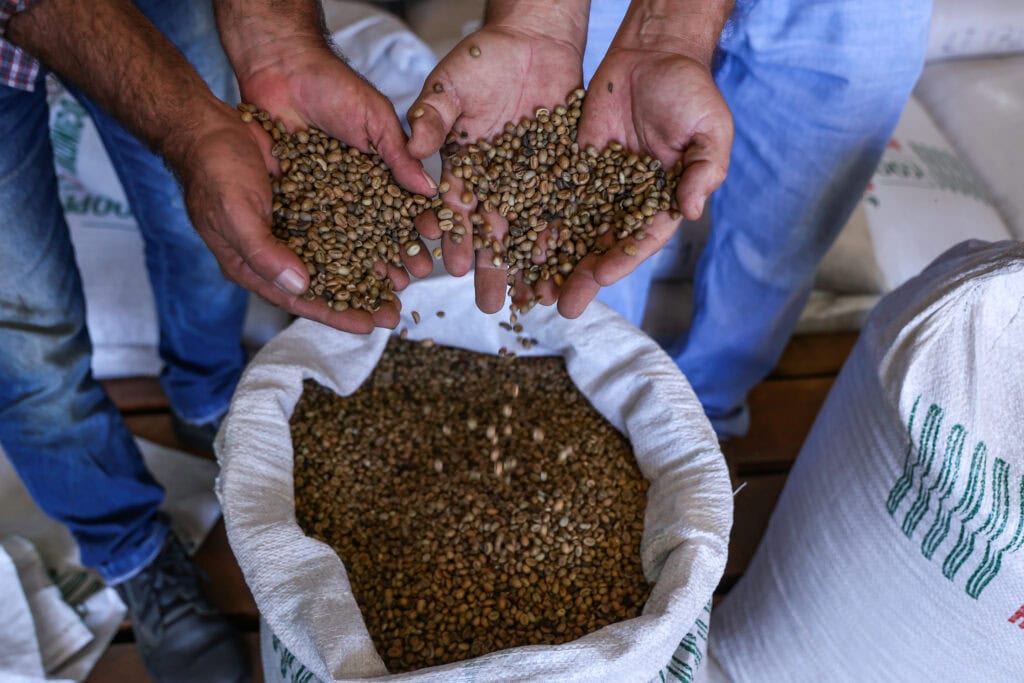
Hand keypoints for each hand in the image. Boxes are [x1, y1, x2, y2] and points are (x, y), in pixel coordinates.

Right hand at [187, 47, 438, 332]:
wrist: (209, 125)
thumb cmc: (212, 171)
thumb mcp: (235, 214)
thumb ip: (264, 252)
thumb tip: (301, 285)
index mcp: (254, 265)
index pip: (299, 299)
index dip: (334, 314)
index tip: (368, 325)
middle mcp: (277, 251)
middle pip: (324, 284)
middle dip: (359, 298)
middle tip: (394, 312)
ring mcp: (292, 226)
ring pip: (337, 255)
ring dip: (368, 268)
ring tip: (400, 280)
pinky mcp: (306, 201)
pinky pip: (340, 222)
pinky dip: (364, 232)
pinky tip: (389, 238)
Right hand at [406, 26, 583, 312]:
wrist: (532, 41)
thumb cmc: (480, 60)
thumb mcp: (448, 86)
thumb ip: (432, 116)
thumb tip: (413, 146)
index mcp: (460, 171)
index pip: (455, 212)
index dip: (455, 240)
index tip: (453, 267)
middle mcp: (492, 185)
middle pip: (491, 235)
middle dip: (491, 271)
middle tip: (491, 306)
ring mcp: (527, 184)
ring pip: (528, 233)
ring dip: (530, 267)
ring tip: (534, 302)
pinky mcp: (559, 176)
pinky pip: (561, 213)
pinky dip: (563, 239)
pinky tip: (567, 267)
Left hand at [557, 49, 732, 317]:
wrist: (652, 54)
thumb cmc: (690, 90)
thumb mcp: (710, 128)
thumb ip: (703, 170)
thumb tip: (690, 210)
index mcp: (663, 201)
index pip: (640, 238)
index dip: (621, 258)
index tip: (600, 275)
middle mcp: (628, 202)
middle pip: (603, 247)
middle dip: (583, 277)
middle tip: (562, 306)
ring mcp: (599, 187)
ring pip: (574, 232)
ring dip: (556, 262)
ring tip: (534, 291)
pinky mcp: (573, 167)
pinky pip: (553, 200)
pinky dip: (538, 224)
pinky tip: (518, 246)